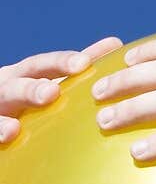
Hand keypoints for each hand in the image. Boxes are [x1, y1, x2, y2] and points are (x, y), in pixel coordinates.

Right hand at [0, 36, 123, 146]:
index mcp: (23, 74)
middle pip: (16, 85)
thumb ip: (76, 66)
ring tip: (15, 129)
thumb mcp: (46, 79)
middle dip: (31, 89)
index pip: (42, 64)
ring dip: (3, 120)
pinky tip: (6, 139)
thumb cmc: (24, 96)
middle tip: (51, 93)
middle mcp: (5, 88)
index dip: (61, 62)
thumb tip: (115, 44)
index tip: (83, 63)